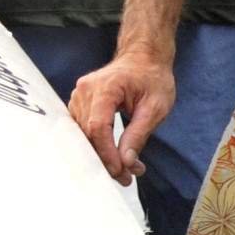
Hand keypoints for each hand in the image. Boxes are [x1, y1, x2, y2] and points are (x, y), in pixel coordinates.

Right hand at [68, 46, 175, 185]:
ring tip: (125, 168)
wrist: (143, 57)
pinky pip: (82, 129)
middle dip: (106, 159)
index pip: (98, 127)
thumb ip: (138, 134)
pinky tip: (111, 156)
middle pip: (88, 134)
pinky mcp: (79, 103)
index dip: (107, 153)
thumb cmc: (152, 78)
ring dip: (101, 155)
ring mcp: (78, 96)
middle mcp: (85, 90)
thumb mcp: (156, 107)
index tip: (121, 172)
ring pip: (82, 135)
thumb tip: (125, 162)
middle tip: (127, 177)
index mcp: (105, 87)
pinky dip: (96, 145)